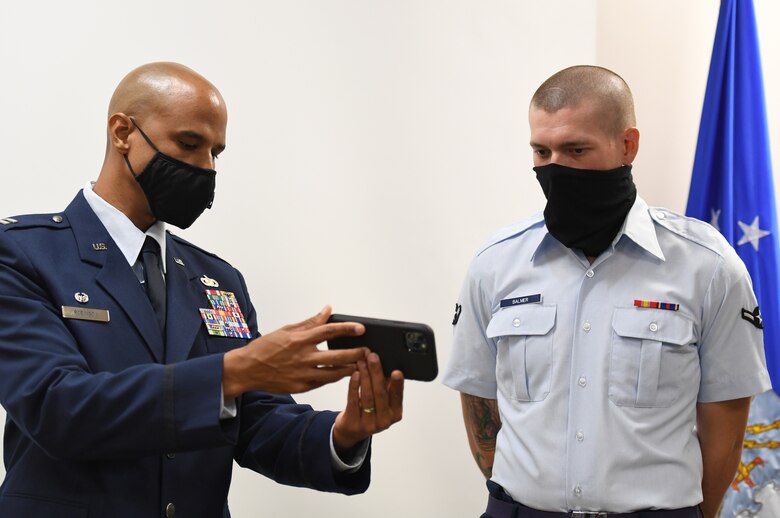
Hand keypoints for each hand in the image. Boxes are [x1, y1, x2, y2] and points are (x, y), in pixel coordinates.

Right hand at [222, 306, 366, 396]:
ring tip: (361, 365)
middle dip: (356, 354)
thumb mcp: (287, 329)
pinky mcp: (301, 387)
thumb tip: (328, 310)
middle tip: (368, 351)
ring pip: (334, 374)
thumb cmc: (266, 347)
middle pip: (337, 356)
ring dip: (350, 369)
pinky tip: (344, 374)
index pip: (328, 331)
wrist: (247, 369)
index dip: (347, 329)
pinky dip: (334, 378)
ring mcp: (302, 374)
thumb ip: (310, 322)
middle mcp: (303, 358)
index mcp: (299, 340)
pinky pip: (323, 382)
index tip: (361, 328)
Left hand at [332, 352, 403, 452]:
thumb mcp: (383, 402)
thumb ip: (386, 387)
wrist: (352, 431)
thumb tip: (388, 365)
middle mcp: (384, 421)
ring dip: (365, 376)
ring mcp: (368, 424)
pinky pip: (354, 401)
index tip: (397, 371)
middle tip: (373, 357)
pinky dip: (354, 386)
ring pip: (367, 396)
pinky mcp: (353, 423)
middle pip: (380, 394)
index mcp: (395, 414)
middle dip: (377, 373)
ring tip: (362, 362)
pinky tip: (355, 375)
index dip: (397, 384)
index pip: (397, 397)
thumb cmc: (370, 413)